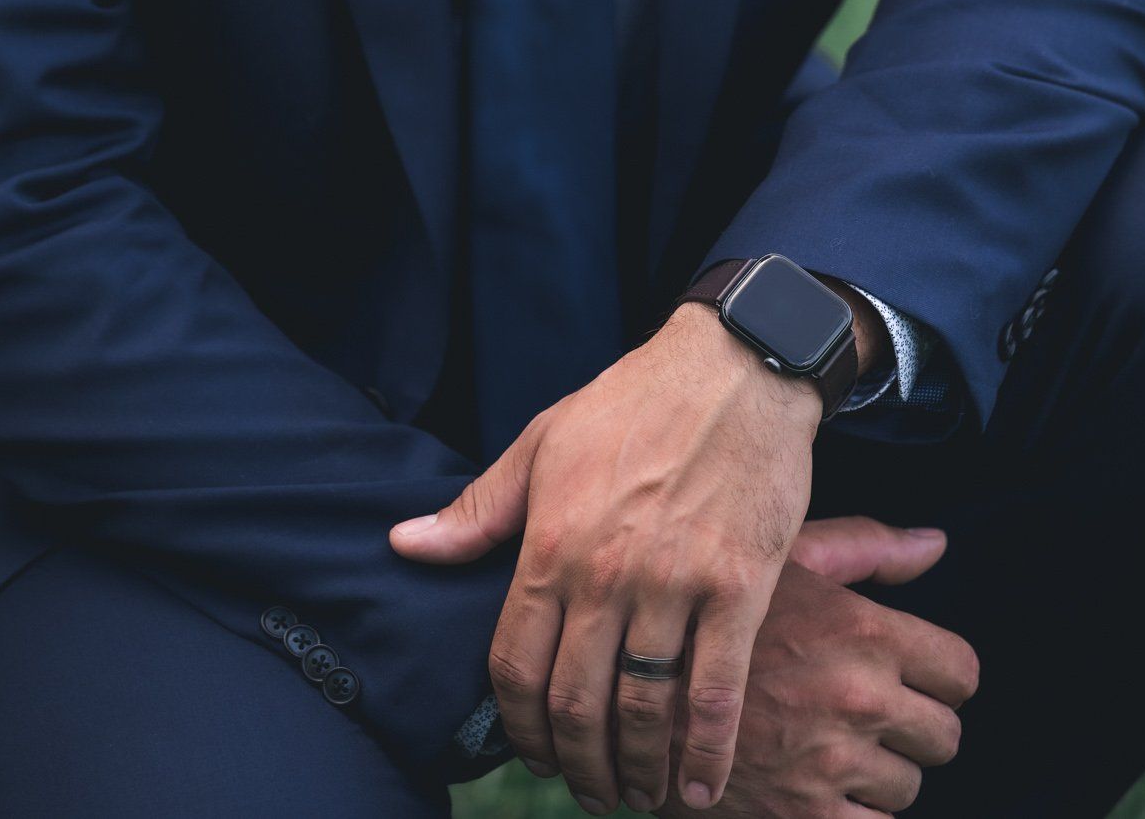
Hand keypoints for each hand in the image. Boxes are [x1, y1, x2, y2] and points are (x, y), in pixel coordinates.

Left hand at [389, 301, 822, 811]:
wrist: (734, 367)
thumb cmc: (632, 401)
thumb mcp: (541, 440)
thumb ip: (477, 510)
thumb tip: (404, 545)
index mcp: (551, 542)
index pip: (514, 665)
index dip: (519, 727)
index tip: (533, 754)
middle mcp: (607, 573)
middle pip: (576, 704)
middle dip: (577, 765)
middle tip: (587, 790)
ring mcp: (675, 584)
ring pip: (643, 711)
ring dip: (635, 771)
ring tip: (635, 794)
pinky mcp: (740, 588)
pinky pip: (716, 694)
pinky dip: (706, 755)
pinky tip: (699, 789)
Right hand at [653, 516, 978, 816]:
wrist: (626, 689)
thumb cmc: (708, 610)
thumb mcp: (782, 559)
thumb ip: (865, 549)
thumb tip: (937, 543)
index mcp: (859, 629)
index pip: (961, 671)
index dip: (941, 676)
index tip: (914, 678)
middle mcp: (856, 696)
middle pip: (945, 736)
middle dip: (911, 728)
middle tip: (867, 717)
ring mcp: (832, 763)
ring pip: (909, 788)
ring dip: (876, 774)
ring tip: (825, 746)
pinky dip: (854, 816)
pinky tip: (813, 786)